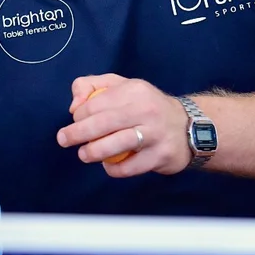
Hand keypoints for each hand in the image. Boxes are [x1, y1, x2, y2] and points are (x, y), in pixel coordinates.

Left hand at [56, 74, 192, 176]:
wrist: (190, 127)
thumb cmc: (147, 106)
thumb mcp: (122, 85)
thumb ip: (92, 86)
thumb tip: (74, 105)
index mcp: (134, 90)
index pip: (95, 104)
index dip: (79, 115)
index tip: (75, 121)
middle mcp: (145, 110)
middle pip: (102, 123)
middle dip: (77, 134)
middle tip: (64, 140)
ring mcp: (155, 134)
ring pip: (116, 145)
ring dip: (93, 152)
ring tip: (84, 154)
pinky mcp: (160, 156)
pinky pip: (130, 167)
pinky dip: (114, 169)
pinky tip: (109, 165)